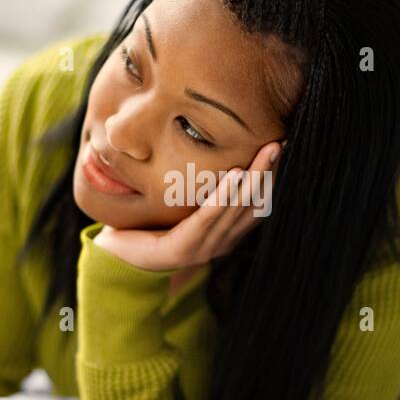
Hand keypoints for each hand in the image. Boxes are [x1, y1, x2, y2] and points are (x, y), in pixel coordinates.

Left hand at [92, 140, 281, 271]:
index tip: (284, 148)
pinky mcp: (183, 249)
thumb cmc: (148, 226)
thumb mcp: (181, 204)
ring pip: (236, 208)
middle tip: (283, 144)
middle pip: (253, 204)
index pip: (256, 204)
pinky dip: (223, 196)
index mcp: (224, 233)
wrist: (115, 255)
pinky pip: (207, 217)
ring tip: (267, 152)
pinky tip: (235, 175)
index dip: (273, 177)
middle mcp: (220, 242)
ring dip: (254, 177)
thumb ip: (201, 187)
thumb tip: (218, 149)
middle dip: (269, 172)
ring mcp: (204, 248)